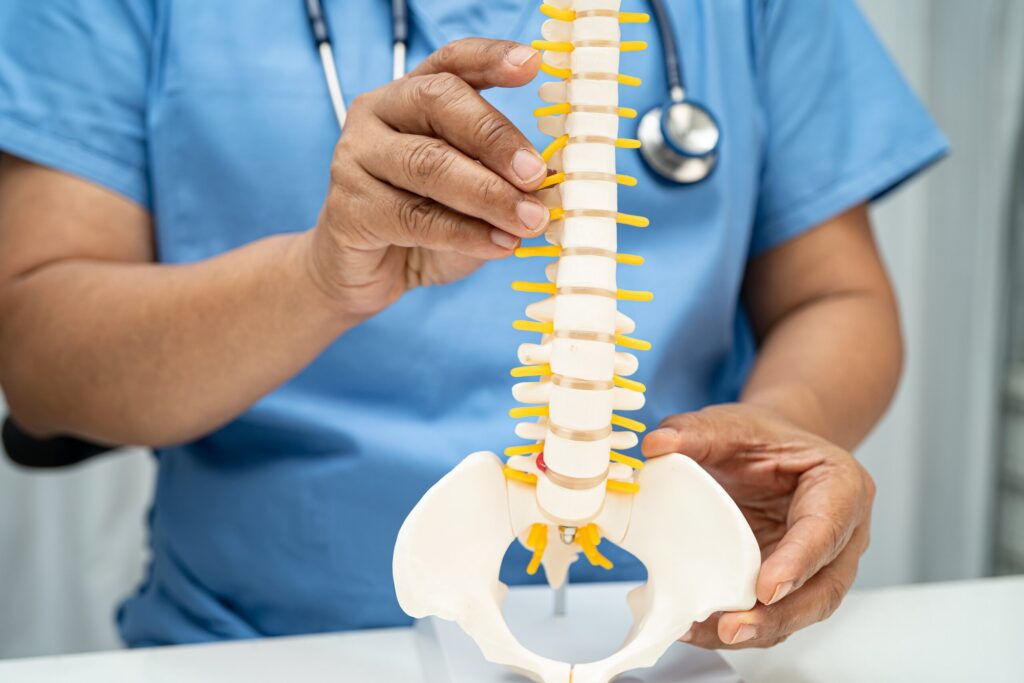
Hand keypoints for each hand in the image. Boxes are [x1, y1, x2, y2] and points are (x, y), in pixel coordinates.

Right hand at [304, 38, 548, 319]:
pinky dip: (464, 234)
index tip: (532, 64)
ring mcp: (356, 156)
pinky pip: (413, 217)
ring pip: (428, 163)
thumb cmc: (429, 223)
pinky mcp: (348, 208)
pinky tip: (499, 245)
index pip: (452, 62)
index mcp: (413, 94)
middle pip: (439, 101)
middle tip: (536, 174)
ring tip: (529, 220)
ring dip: (488, 194)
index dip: (491, 59)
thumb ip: (504, 178)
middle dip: (496, 138)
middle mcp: (378, 113)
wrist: (368, 273)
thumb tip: (556, 176)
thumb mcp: (475, 193)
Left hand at [641, 403, 875, 647]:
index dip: (798, 562)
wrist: (768, 451)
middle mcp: (841, 533)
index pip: (825, 528)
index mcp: (840, 485)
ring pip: (802, 610)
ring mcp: (821, 565)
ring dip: (757, 629)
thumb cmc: (760, 439)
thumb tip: (656, 445)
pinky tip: (701, 627)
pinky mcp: (794, 585)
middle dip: (779, 615)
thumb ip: (697, 432)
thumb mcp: (730, 424)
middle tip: (731, 627)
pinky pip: (775, 613)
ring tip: (706, 632)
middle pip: (823, 587)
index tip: (766, 587)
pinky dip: (743, 625)